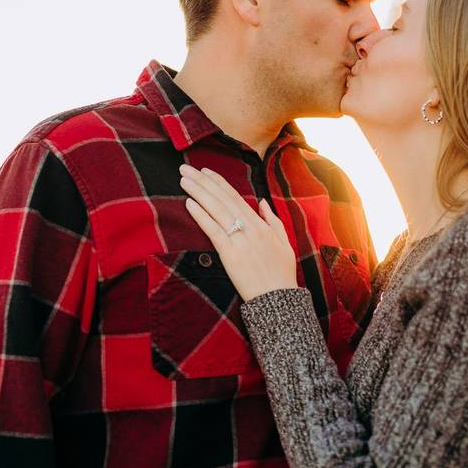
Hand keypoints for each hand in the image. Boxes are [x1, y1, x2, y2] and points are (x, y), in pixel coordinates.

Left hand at [179, 164, 297, 301]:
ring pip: (216, 210)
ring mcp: (240, 240)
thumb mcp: (283, 243)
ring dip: (198, 192)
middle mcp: (250, 227)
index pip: (235, 197)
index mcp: (260, 224)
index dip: (218, 182)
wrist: (278, 299)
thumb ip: (272, 221)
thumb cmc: (281, 274)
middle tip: (185, 168)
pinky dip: (201, 216)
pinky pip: (213, 230)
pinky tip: (189, 204)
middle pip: (222, 199)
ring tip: (183, 179)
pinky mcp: (231, 254)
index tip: (205, 171)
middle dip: (203, 181)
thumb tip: (262, 202)